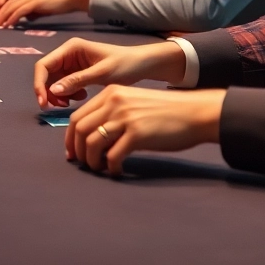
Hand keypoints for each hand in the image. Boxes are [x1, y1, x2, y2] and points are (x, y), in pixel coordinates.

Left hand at [0, 0, 91, 28]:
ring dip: (3, 17)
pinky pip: (20, 10)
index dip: (3, 10)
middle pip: (8, 3)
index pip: (11, 0)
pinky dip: (12, 18)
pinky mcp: (35, 1)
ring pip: (12, 6)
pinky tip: (8, 25)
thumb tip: (26, 18)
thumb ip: (33, 10)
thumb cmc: (60, 2)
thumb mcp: (43, 5)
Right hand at [33, 38, 185, 107]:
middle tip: (59, 108)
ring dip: (58, 95)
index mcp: (71, 48)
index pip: (44, 65)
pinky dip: (67, 95)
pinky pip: (63, 86)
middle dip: (48, 92)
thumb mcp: (101, 74)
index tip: (44, 103)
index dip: (39, 84)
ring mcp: (72, 64)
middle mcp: (68, 54)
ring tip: (73, 103)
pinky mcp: (77, 73)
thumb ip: (76, 81)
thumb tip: (52, 91)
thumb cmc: (124, 65)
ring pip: (53, 82)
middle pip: (46, 74)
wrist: (142, 65)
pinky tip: (82, 98)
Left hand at [66, 85, 224, 174]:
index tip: (72, 152)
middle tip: (83, 164)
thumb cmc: (165, 111)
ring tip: (100, 168)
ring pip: (93, 143)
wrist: (193, 112)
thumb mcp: (133, 102)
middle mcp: (114, 102)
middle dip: (78, 151)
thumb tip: (92, 136)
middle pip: (80, 130)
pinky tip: (117, 171)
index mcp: (110, 93)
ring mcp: (125, 118)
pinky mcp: (137, 135)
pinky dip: (111, 167)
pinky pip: (113, 156)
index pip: (77, 116)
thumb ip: (111, 112)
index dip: (70, 138)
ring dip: (92, 161)